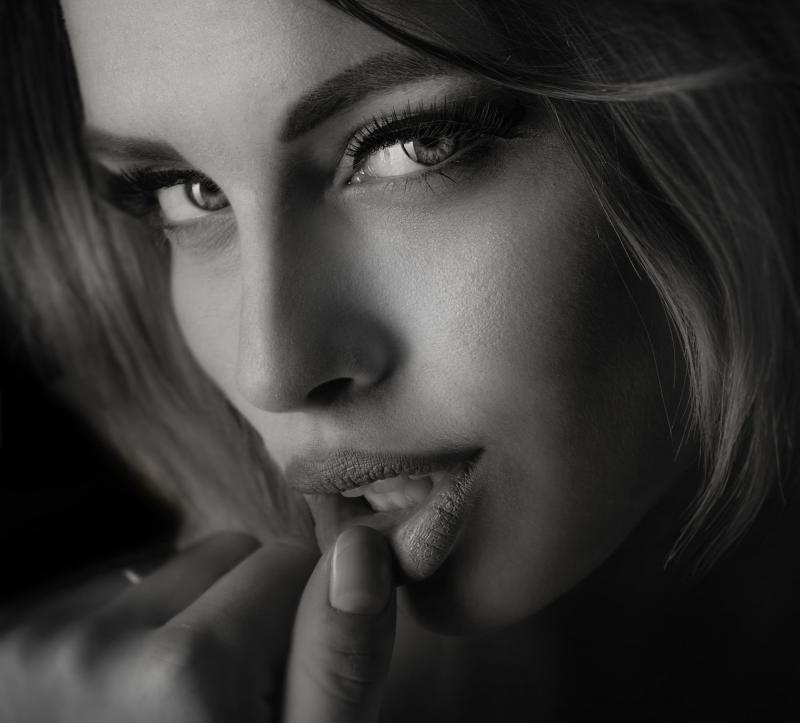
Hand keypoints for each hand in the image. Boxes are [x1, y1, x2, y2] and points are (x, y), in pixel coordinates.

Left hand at [0, 526, 395, 721]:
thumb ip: (340, 663)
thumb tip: (362, 546)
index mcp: (184, 670)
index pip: (290, 559)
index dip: (305, 622)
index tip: (279, 692)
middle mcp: (95, 642)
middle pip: (225, 552)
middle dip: (245, 613)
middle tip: (227, 705)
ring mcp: (37, 643)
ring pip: (170, 567)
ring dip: (186, 621)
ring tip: (173, 710)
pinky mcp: (10, 641)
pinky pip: (115, 590)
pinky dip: (134, 632)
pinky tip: (127, 702)